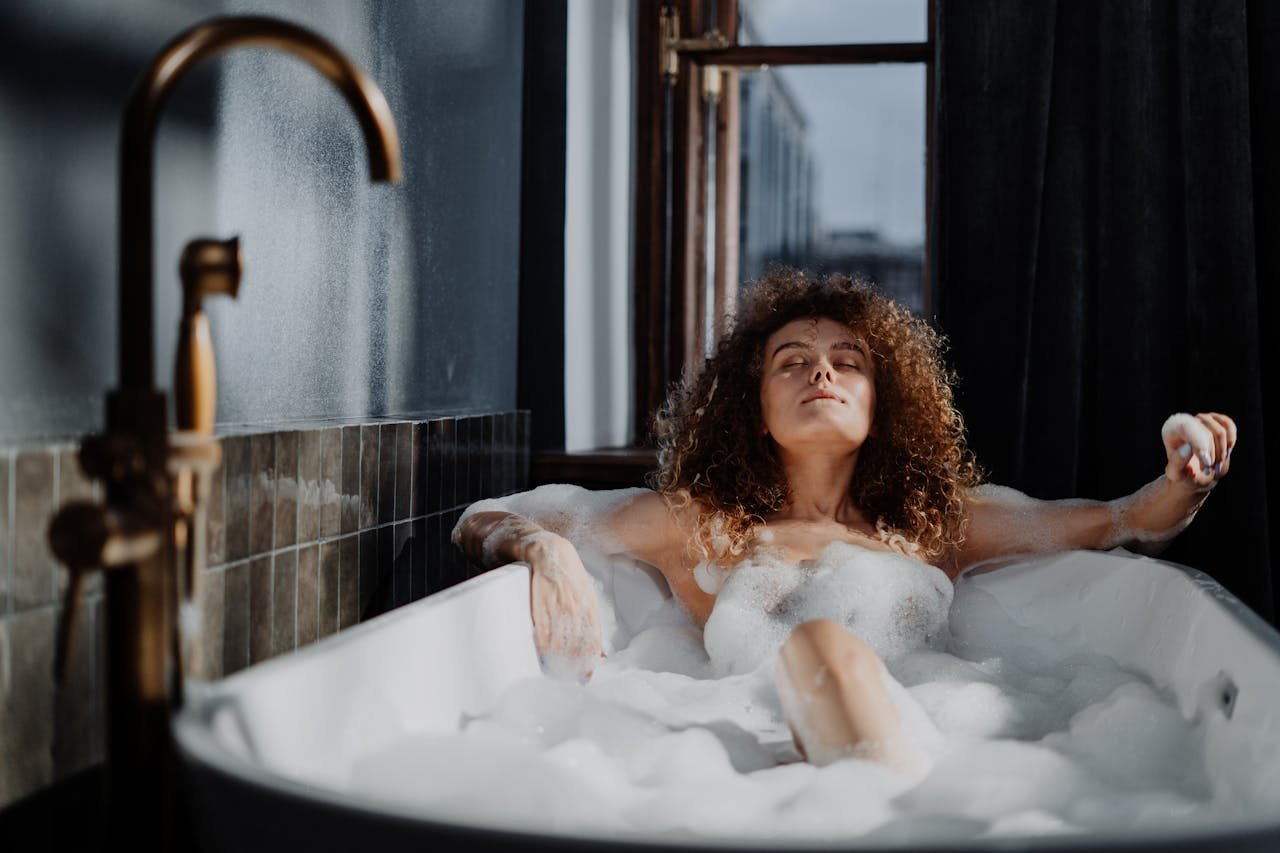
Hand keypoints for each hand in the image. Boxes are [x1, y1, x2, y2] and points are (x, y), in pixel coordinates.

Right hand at [519, 531, 603, 680]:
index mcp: (590, 608)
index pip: (592, 644)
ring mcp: (557, 610)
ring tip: (554, 671)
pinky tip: (542, 657)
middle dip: (572, 667)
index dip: (588, 664)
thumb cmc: (571, 576)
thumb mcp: (588, 596)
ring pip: (558, 645)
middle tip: (567, 678)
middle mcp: (575, 610)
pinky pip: (542, 636)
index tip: (585, 677)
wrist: (550, 553)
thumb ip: (594, 625)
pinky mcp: (540, 608)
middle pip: (575, 648)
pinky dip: (542, 650)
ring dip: (556, 662)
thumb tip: (602, 653)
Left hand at [1161, 412, 1236, 490]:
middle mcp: (1186, 419)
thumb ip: (1177, 463)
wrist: (1195, 472)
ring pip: (1220, 431)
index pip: (1187, 428)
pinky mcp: (1217, 420)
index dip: (1200, 444)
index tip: (1207, 463)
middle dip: (1212, 455)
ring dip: (1222, 452)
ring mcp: (1202, 418)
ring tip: (1215, 464)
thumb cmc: (1183, 473)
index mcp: (1171, 430)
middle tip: (1208, 469)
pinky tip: (1225, 452)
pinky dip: (1230, 442)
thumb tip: (1187, 447)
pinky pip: (1229, 425)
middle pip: (1207, 433)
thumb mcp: (1175, 474)